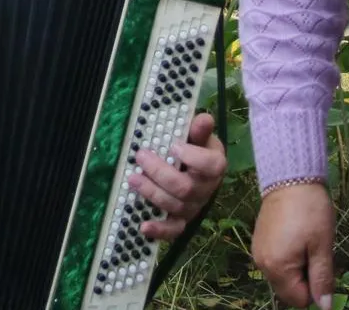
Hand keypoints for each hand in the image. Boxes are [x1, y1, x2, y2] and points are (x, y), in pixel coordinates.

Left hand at [128, 111, 227, 241]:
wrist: (195, 168)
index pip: (212, 166)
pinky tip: (143, 226)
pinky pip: (174, 230)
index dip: (193, 158)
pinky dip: (159, 231)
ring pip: (176, 206)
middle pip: (186, 188)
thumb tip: (204, 119)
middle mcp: (206, 189)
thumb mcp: (199, 135)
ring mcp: (194, 206)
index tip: (173, 146)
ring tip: (133, 178)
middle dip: (160, 173)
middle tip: (141, 156)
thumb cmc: (195, 148)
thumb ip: (200, 129)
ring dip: (152, 193)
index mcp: (215, 166)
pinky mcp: (182, 219)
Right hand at [253, 180, 336, 309]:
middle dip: (305, 279)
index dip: (315, 288)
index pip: (298, 299)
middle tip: (316, 253)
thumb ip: (322, 279)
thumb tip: (324, 306)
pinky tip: (296, 237)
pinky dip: (287, 258)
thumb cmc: (310, 211)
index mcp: (277, 268)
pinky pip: (275, 262)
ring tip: (307, 243)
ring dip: (297, 268)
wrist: (290, 177)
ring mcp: (258, 252)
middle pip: (288, 290)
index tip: (322, 265)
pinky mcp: (258, 241)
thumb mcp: (322, 246)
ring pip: (282, 276)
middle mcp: (262, 264)